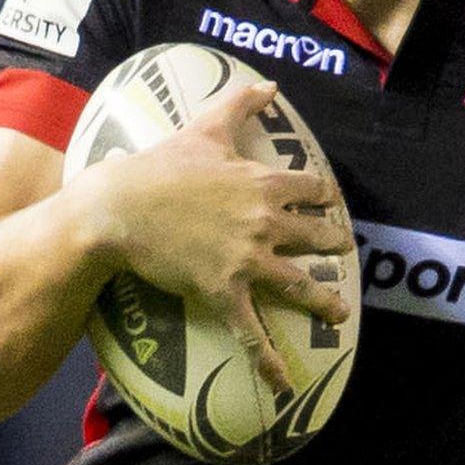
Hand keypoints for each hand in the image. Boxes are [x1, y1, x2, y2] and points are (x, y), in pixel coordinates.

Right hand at [70, 80, 352, 392]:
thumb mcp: (204, 129)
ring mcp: (247, 259)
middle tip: (345, 252)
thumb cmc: (158, 167)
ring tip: (340, 314)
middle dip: (333, 245)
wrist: (119, 209)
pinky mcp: (224, 290)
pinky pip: (254, 330)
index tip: (331, 202)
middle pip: (316, 236)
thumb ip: (240, 104)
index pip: (311, 190)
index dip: (324, 197)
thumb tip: (268, 83)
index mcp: (261, 183)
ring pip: (299, 284)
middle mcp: (264, 221)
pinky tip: (285, 382)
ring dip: (324, 302)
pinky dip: (270, 359)